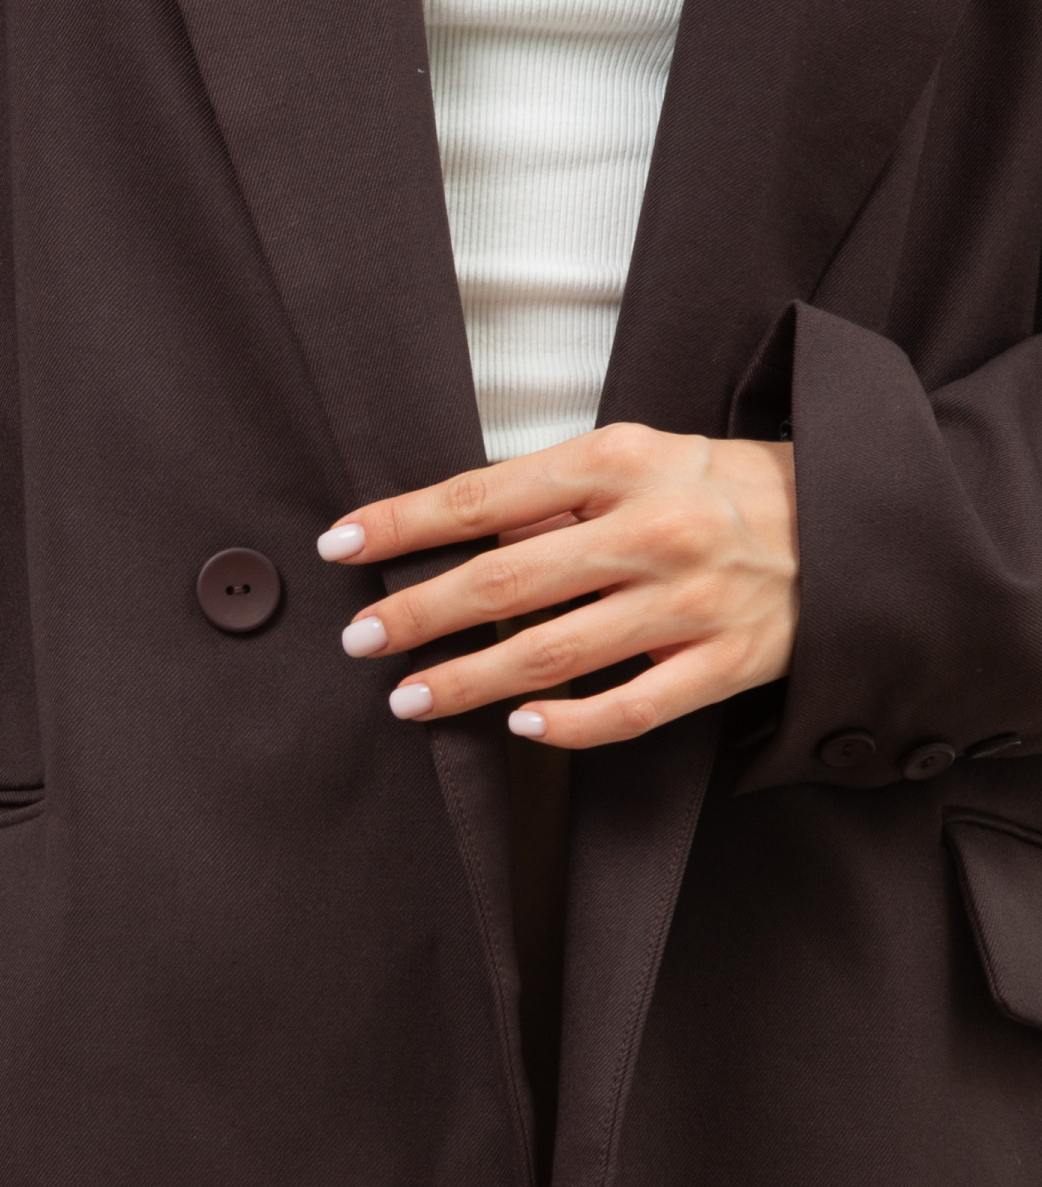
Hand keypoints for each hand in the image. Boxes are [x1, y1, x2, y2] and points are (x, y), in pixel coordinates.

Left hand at [316, 423, 797, 748]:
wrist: (845, 520)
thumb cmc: (715, 486)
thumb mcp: (634, 457)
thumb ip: (548, 496)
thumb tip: (453, 534)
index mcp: (618, 463)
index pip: (484, 496)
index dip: (404, 523)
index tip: (341, 545)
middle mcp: (650, 530)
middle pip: (506, 580)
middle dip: (418, 613)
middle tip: (358, 640)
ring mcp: (690, 602)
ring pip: (555, 653)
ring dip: (469, 680)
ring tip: (409, 697)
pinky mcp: (725, 663)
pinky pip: (631, 709)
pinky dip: (568, 725)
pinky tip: (518, 728)